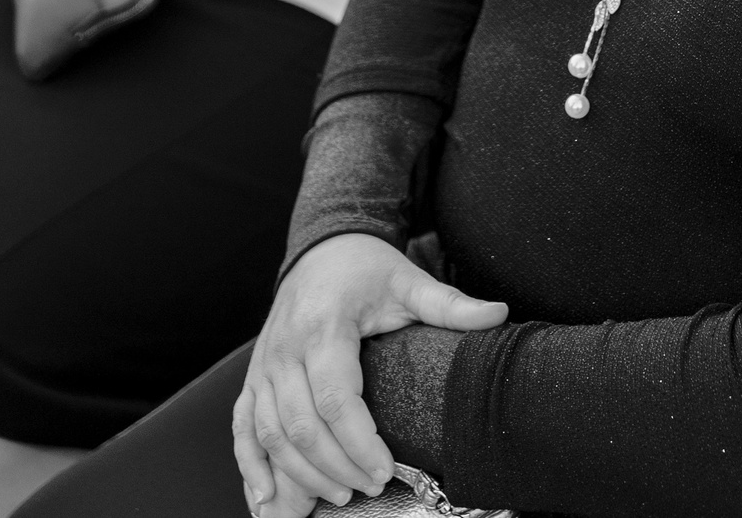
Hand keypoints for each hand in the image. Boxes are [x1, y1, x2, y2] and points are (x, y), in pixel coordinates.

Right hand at [232, 234, 507, 515]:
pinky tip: (266, 498)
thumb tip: (499, 314)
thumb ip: (449, 304)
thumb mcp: (409, 280)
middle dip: (335, 466)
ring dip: (300, 474)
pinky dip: (251, 467)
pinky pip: (242, 429)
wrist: (322, 249)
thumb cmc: (366, 269)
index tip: (387, 469)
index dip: (359, 442)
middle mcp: (284, 348)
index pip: (335, 397)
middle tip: (372, 487)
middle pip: (300, 425)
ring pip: (269, 434)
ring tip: (339, 495)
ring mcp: (263, 366)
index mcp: (323, 326)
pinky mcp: (253, 379)